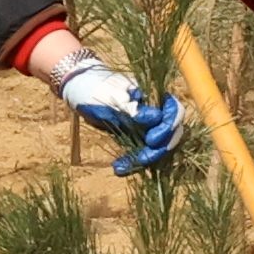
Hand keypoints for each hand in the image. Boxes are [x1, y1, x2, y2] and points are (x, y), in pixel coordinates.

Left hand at [55, 55, 187, 175]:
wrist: (78, 87)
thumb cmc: (96, 86)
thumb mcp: (112, 96)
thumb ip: (132, 108)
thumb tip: (155, 118)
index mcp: (153, 96)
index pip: (174, 112)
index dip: (168, 128)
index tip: (151, 139)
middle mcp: (154, 111)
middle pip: (171, 133)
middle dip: (160, 149)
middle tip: (143, 158)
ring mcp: (145, 124)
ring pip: (156, 146)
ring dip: (145, 159)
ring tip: (123, 167)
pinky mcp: (134, 136)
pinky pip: (140, 150)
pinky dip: (131, 161)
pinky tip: (118, 168)